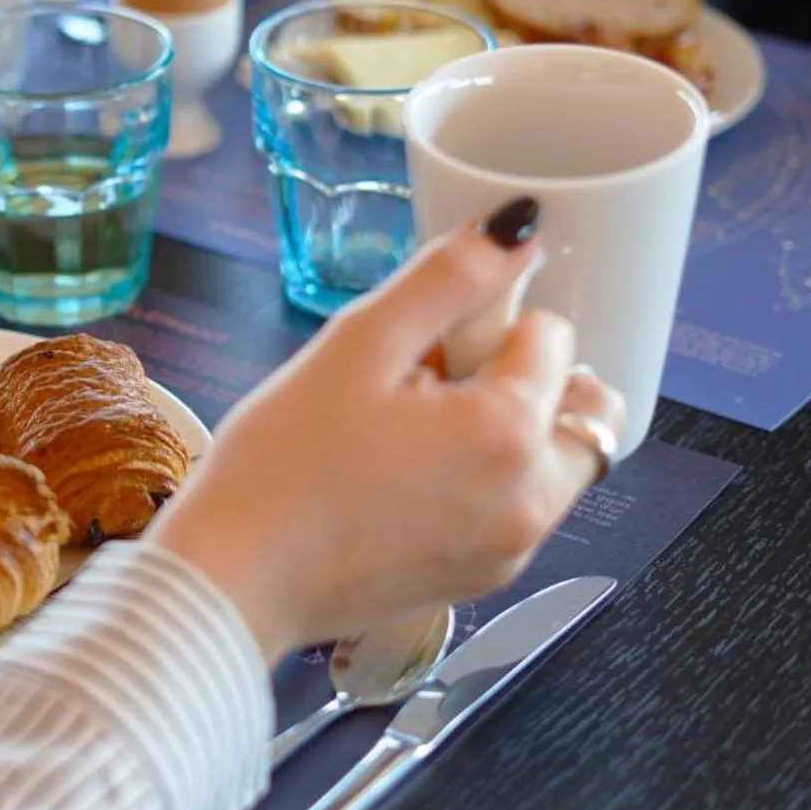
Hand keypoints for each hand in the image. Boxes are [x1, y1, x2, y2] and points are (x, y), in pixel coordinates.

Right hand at [151, 200, 624, 662]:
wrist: (234, 579)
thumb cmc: (281, 465)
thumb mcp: (357, 345)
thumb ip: (447, 279)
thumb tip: (517, 229)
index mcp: (508, 432)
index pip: (551, 337)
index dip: (487, 324)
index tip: (421, 346)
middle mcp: (530, 501)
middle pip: (575, 405)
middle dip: (521, 380)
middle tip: (429, 384)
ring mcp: (509, 550)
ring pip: (551, 462)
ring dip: (507, 432)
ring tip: (409, 435)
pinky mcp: (480, 581)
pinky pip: (514, 510)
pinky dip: (484, 482)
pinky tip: (402, 480)